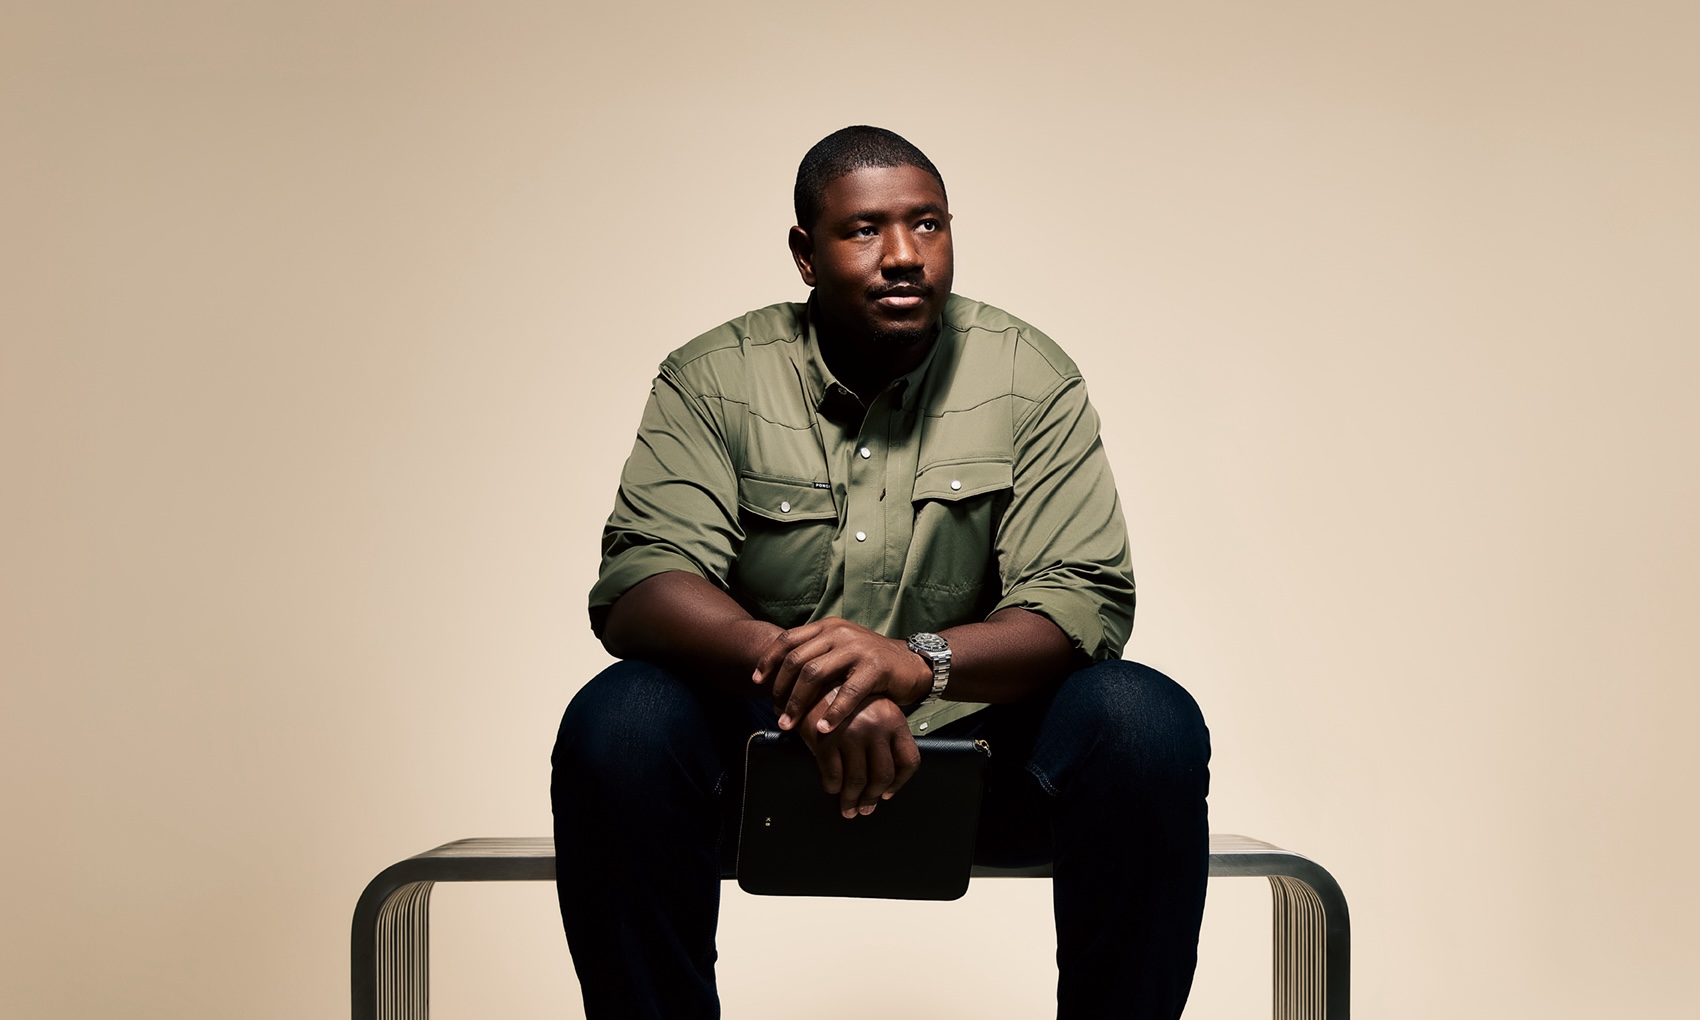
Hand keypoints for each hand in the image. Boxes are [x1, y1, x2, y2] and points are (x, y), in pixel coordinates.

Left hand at [751, 617, 932, 733]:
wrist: (913, 663)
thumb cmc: (871, 663)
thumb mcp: (841, 649)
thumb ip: (815, 655)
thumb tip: (779, 674)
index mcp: (827, 627)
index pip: (788, 639)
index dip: (769, 661)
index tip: (757, 682)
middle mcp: (839, 633)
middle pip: (797, 660)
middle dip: (781, 689)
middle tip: (776, 712)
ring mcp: (857, 648)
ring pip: (815, 674)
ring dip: (799, 703)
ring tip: (790, 725)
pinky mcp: (875, 667)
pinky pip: (848, 692)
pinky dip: (832, 713)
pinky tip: (823, 729)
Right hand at [797, 696, 921, 817]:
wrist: (812, 682)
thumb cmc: (844, 698)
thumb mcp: (875, 709)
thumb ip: (886, 736)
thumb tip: (890, 776)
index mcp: (893, 720)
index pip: (909, 760)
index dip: (900, 783)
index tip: (889, 793)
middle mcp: (875, 727)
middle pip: (882, 775)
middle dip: (873, 798)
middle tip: (866, 808)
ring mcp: (851, 735)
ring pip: (857, 781)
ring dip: (852, 800)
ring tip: (848, 808)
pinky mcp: (826, 741)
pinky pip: (833, 775)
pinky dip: (832, 787)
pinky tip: (832, 788)